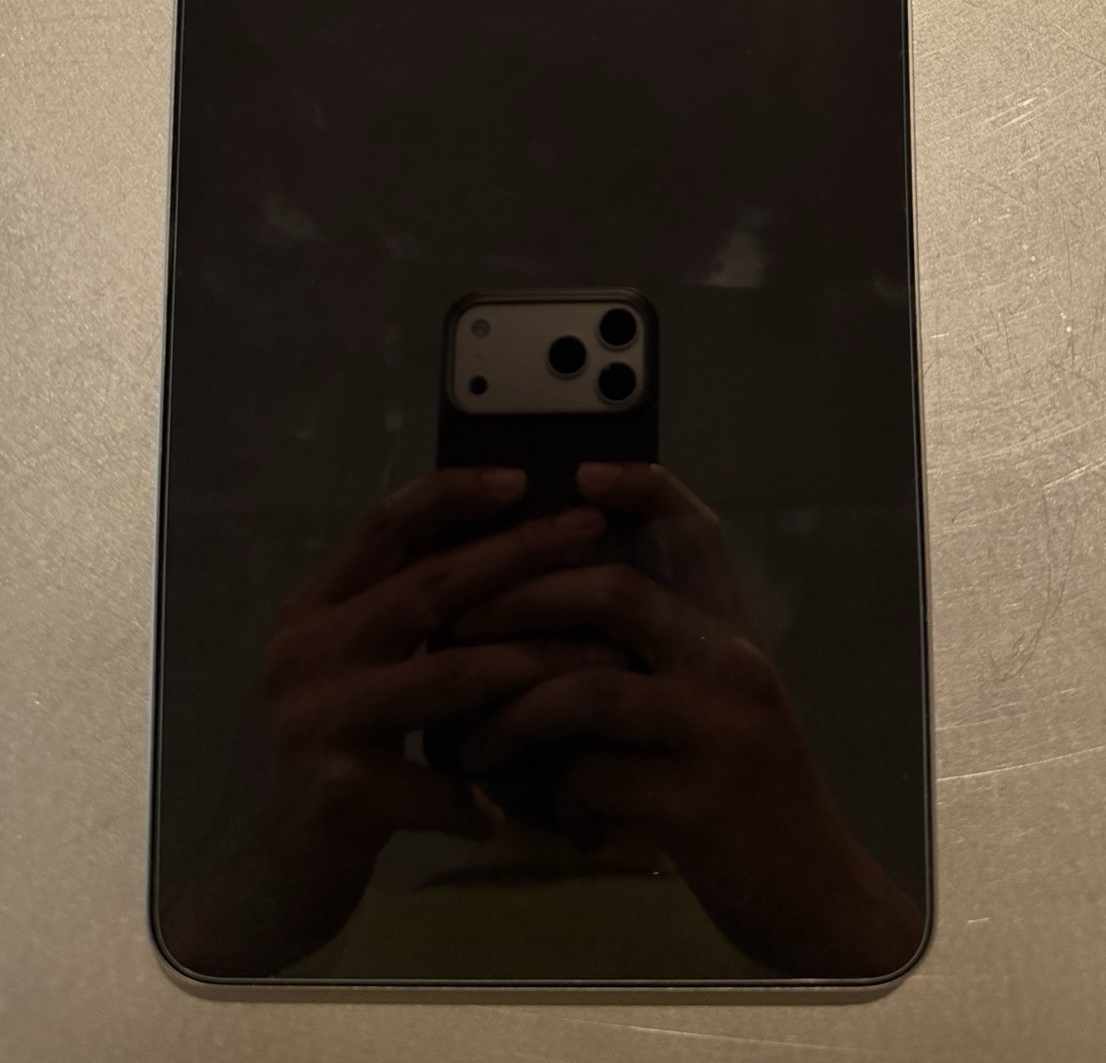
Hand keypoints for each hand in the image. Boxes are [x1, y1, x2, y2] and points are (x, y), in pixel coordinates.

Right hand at [160, 467, 615, 974]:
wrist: (249, 882)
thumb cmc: (309, 769)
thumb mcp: (336, 678)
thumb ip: (388, 623)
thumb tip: (483, 558)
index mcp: (312, 614)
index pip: (381, 528)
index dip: (450, 495)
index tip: (519, 477)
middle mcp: (310, 652)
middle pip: (431, 584)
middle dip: (519, 552)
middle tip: (587, 529)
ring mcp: (323, 719)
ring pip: (452, 673)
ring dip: (535, 664)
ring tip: (601, 660)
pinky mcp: (342, 793)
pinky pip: (441, 783)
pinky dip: (483, 793)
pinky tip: (510, 808)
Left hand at [450, 463, 923, 977]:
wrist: (808, 889)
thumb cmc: (742, 792)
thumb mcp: (708, 707)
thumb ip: (650, 660)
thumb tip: (542, 626)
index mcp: (729, 633)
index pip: (693, 532)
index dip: (642, 489)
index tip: (582, 472)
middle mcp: (730, 663)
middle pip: (613, 592)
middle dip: (519, 600)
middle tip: (455, 626)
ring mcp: (718, 729)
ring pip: (587, 687)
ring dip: (512, 716)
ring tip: (471, 747)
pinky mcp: (699, 801)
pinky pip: (594, 778)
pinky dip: (555, 797)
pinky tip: (552, 818)